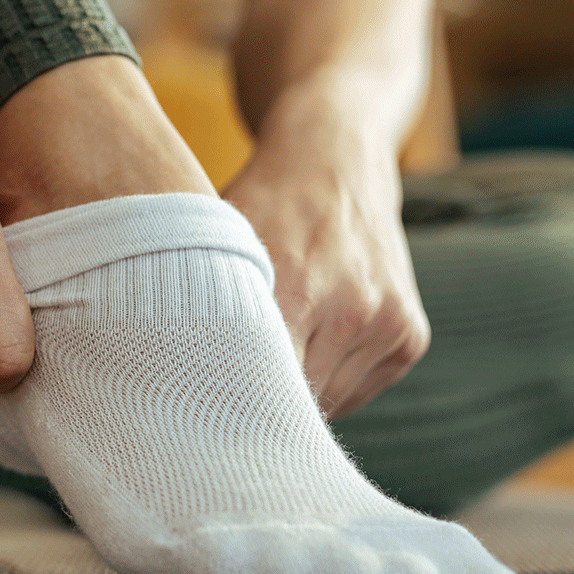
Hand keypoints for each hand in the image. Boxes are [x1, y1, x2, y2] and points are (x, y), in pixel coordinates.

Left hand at [222, 89, 429, 417]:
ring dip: (298, 395)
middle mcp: (352, 308)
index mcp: (296, 286)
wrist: (337, 160)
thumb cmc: (263, 205)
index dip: (228, 407)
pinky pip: (359, 392)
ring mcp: (388, 323)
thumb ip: (201, 309)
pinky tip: (312, 342)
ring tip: (274, 353)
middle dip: (259, 405)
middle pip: (293, 404)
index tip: (203, 412)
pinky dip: (330, 382)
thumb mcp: (220, 243)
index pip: (259, 389)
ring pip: (328, 405)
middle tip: (226, 397)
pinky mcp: (410, 336)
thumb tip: (163, 374)